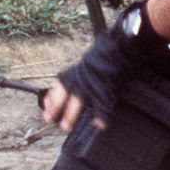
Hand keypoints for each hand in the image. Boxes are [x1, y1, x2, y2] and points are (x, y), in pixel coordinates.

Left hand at [48, 0, 161, 132]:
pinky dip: (101, 115)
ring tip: (66, 127)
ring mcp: (93, 79)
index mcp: (78, 67)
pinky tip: (100, 124)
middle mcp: (81, 73)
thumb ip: (86, 70)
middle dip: (56, 107)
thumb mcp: (94, 59)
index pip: (60, 83)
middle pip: (65, 92)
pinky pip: (102, 103)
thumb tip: (79, 80)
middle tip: (50, 120)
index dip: (52, 96)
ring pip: (77, 99)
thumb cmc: (111, 49)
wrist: (124, 42)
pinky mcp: (106, 84)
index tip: (45, 106)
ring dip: (71, 114)